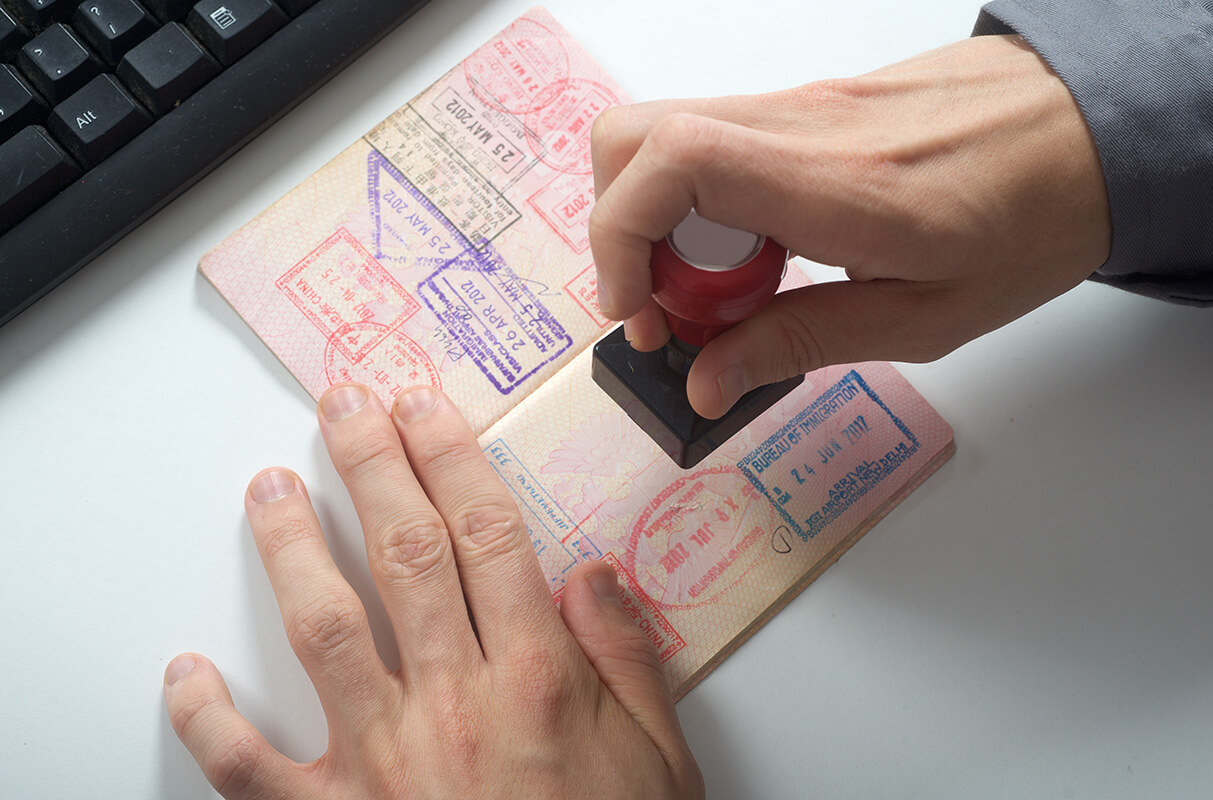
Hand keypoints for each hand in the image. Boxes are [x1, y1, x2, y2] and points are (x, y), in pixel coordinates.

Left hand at [164, 383, 702, 798]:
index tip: (425, 407)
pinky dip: (209, 720)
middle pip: (406, 555)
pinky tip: (186, 675)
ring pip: (324, 630)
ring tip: (271, 487)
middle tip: (346, 404)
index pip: (488, 535)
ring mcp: (386, 761)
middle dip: (374, 465)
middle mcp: (455, 705)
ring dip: (293, 548)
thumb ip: (630, 660)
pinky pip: (251, 768)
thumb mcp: (662, 760)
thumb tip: (591, 573)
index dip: (452, 458)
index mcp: (539, 680)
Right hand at [589, 34, 1110, 417]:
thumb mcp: (925, 318)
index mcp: (835, 185)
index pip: (670, 163)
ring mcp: (796, 106)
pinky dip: (701, 206)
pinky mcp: (803, 107)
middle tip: (674, 311)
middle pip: (633, 138)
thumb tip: (708, 378)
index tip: (636, 310)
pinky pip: (712, 144)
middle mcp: (799, 126)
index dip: (618, 237)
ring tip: (723, 293)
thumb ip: (801, 343)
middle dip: (624, 237)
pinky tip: (758, 256)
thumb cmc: (1032, 222)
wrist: (1091, 131)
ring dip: (661, 224)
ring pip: (663, 139)